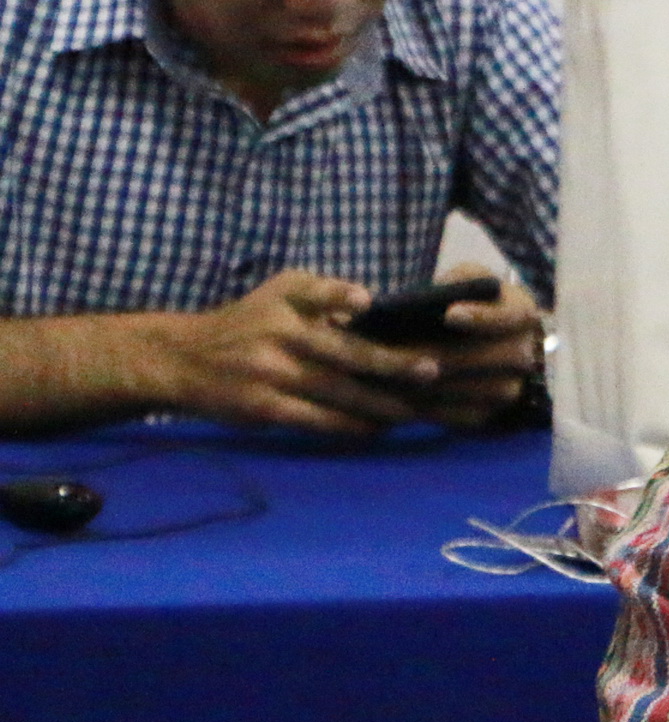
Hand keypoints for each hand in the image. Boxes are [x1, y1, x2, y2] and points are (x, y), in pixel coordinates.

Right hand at [152, 270, 438, 434]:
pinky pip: (314, 419)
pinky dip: (347, 425)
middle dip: (389, 363)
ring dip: (379, 403)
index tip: (367, 303)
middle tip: (431, 371)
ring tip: (414, 410)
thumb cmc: (250, 322)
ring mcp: (270, 371)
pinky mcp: (263, 406)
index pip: (315, 292)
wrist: (184, 358)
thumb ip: (323, 296)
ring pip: (336, 390)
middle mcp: (278, 332)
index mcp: (286, 299)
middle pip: (342, 350)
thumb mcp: (278, 293)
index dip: (339, 296)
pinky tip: (374, 429)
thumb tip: (379, 309)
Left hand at [407, 267, 545, 428]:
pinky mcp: (490, 413)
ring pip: (484, 391)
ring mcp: (512, 387)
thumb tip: (437, 297)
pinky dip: (437, 409)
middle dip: (453, 355)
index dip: (484, 317)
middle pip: (501, 358)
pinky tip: (406, 396)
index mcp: (523, 313)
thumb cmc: (463, 303)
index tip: (450, 314)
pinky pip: (467, 416)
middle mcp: (526, 353)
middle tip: (410, 353)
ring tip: (401, 375)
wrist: (472, 340)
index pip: (513, 317)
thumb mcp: (466, 280)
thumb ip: (458, 282)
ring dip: (443, 385)